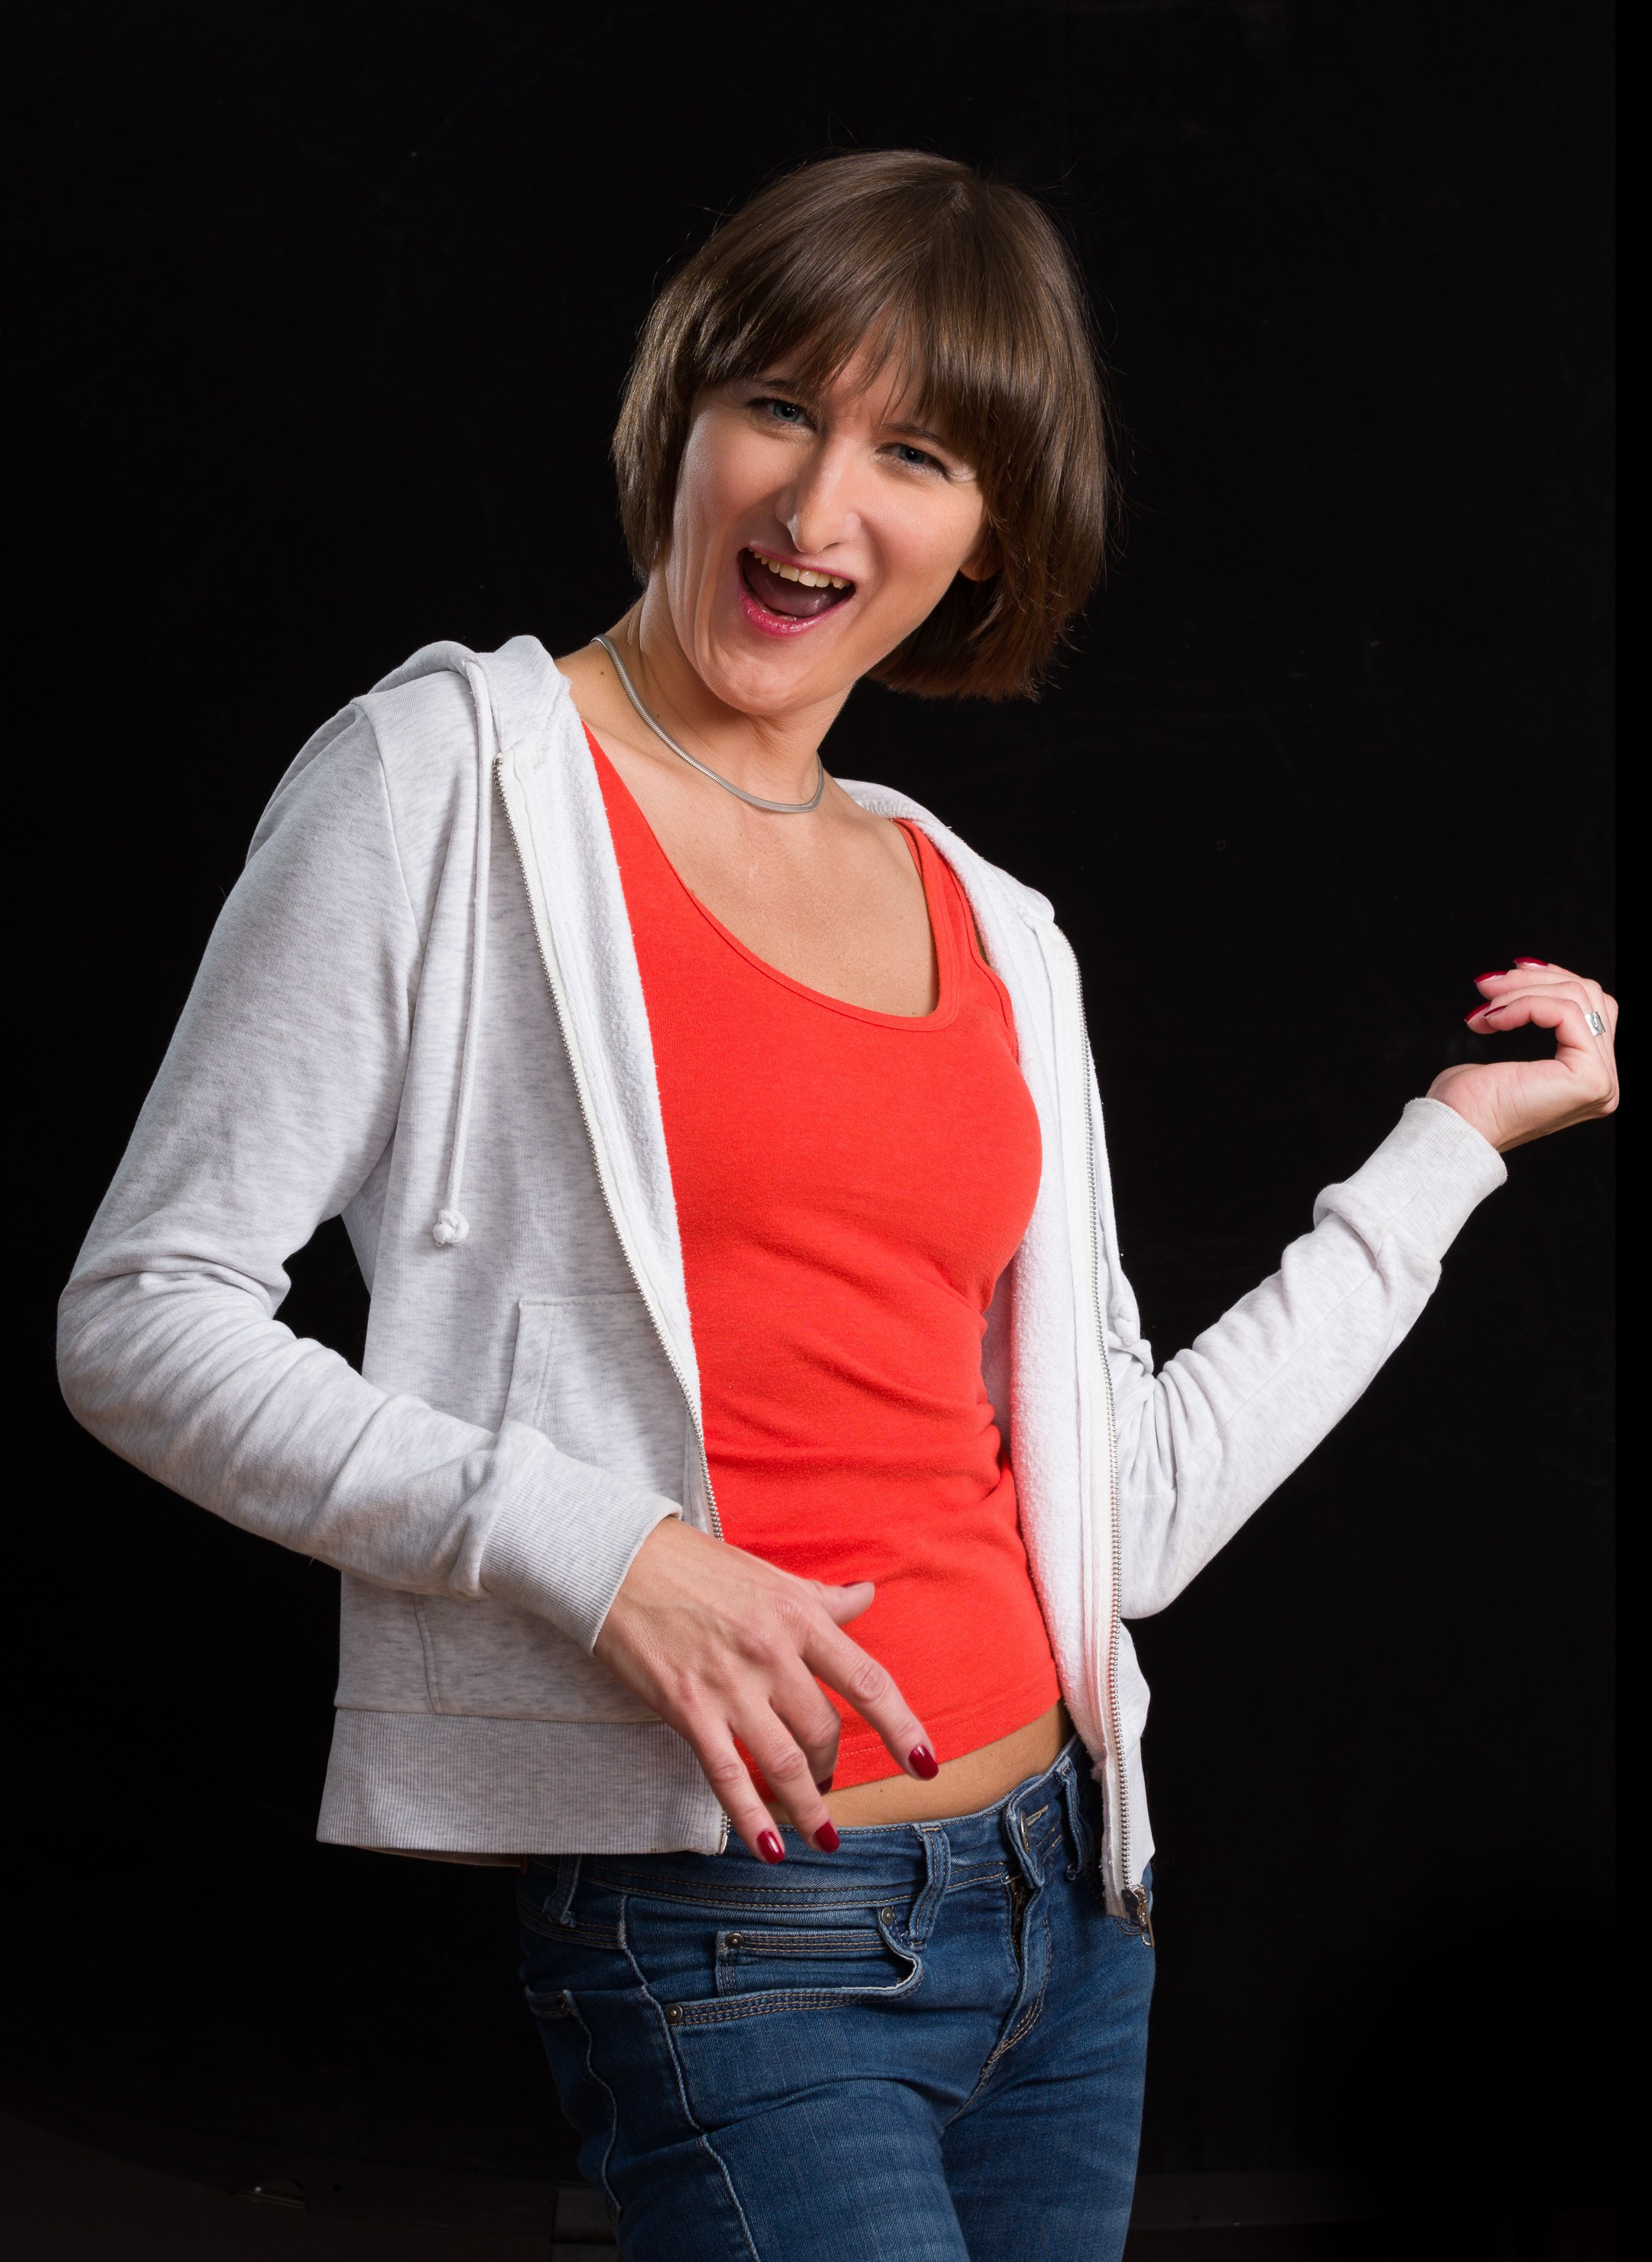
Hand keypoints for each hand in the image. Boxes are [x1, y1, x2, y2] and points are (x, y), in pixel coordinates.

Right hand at [591, 1517, 936, 1862]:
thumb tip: (867, 1596)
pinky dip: (754, 1818)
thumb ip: (822, 1599)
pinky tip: (772, 1848)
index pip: (868, 1682)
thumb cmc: (697, 1565)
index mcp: (799, 1617)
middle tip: (826, 1778)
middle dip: (831, 1764)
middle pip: (824, 1730)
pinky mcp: (688, 1708)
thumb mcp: (770, 1576)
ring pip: (785, 1761)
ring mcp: (730, 1684)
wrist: (620, 1560)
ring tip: (822, 1835)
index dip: (903, 1729)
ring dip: (809, 1806)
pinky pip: (729, 1775)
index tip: (925, 1764)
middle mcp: (772, 1653)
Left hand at [1429, 958, 1618, 1152]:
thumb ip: (1539, 1015)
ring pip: (1577, 998)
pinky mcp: (1590, 1077)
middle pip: (1588, 996)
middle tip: (1486, 986)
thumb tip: (1536, 969)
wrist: (1455, 1131)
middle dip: (1532, 981)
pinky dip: (1524, 1005)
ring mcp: (1602, 1080)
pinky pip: (1565, 1012)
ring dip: (1522, 992)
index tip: (1501, 980)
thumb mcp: (1512, 1045)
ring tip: (1485, 1008)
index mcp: (1589, 1074)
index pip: (1589, 1006)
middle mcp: (1605, 1080)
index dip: (1548, 980)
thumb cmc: (1470, 1100)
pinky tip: (1493, 1020)